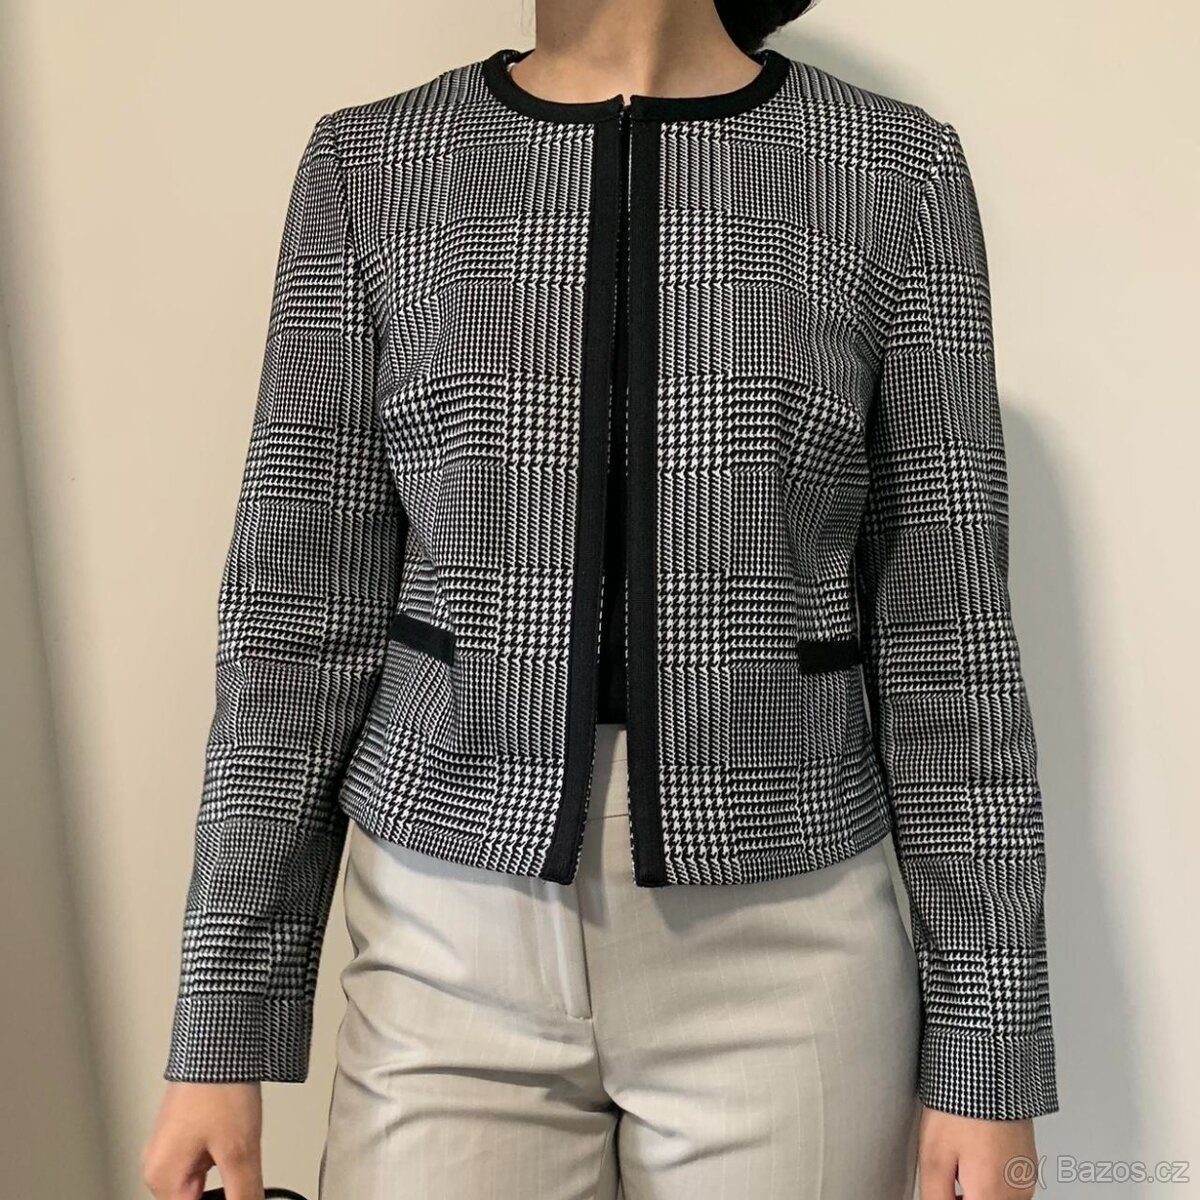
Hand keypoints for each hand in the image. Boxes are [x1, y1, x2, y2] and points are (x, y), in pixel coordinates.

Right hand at [141, 1081, 264, 1198]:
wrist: (220, 1042)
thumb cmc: (219, 1087)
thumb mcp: (239, 1150)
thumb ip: (244, 1194)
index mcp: (162, 1177)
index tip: (241, 1194)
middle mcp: (158, 1165)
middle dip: (220, 1194)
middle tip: (242, 1174)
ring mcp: (169, 1147)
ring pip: (199, 1184)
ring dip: (222, 1179)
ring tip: (238, 1151)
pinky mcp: (182, 1131)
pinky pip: (201, 1161)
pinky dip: (220, 1160)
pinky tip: (235, 1143)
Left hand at [918, 1103, 1040, 1198]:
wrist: (990, 1069)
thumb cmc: (962, 1105)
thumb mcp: (933, 1156)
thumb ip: (935, 1195)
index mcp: (992, 1195)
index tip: (944, 1190)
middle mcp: (1016, 1192)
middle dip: (965, 1198)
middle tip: (948, 1181)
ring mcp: (1025, 1177)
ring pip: (999, 1199)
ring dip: (978, 1194)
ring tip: (958, 1167)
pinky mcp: (1028, 1162)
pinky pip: (1009, 1187)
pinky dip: (990, 1182)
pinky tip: (974, 1159)